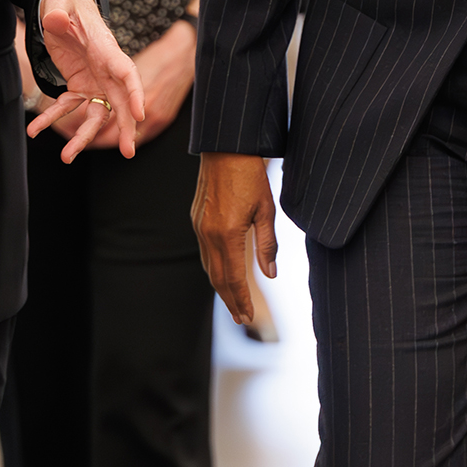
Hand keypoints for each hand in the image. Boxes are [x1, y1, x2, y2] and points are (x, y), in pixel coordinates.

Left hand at [25, 0, 145, 160]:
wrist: (62, 9)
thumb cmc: (65, 3)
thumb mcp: (59, 3)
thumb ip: (56, 11)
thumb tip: (53, 20)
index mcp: (106, 50)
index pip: (127, 72)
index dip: (135, 93)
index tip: (140, 114)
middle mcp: (105, 70)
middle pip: (121, 102)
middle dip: (126, 127)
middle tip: (128, 152)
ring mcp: (95, 81)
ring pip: (97, 114)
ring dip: (84, 136)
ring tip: (68, 157)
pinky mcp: (80, 86)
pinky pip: (69, 108)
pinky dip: (53, 120)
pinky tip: (35, 131)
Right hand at [193, 153, 277, 326]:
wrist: (225, 147)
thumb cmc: (251, 175)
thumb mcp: (266, 209)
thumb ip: (267, 244)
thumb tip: (270, 274)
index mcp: (227, 233)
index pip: (233, 278)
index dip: (241, 300)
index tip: (247, 317)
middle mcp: (208, 233)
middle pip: (217, 277)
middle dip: (230, 300)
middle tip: (241, 319)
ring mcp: (199, 226)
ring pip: (207, 266)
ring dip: (220, 286)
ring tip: (233, 301)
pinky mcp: (196, 218)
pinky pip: (203, 251)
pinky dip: (212, 268)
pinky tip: (221, 272)